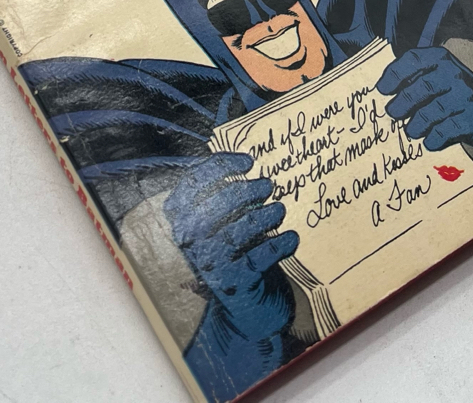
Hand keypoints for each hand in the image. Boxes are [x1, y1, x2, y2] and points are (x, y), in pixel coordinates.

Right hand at [163, 153, 298, 343]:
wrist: (244, 311)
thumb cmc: (236, 254)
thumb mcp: (223, 223)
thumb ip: (228, 197)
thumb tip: (248, 166)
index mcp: (181, 220)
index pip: (193, 182)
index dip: (221, 165)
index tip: (247, 162)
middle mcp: (190, 243)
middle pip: (215, 205)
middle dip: (245, 190)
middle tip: (267, 185)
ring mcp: (211, 265)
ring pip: (237, 231)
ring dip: (263, 216)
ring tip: (279, 210)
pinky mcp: (234, 286)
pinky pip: (258, 258)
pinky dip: (278, 245)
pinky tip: (291, 238)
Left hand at [378, 47, 472, 165]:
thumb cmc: (470, 107)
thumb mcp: (449, 88)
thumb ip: (422, 87)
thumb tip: (388, 98)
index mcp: (446, 62)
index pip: (414, 58)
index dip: (394, 72)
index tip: (381, 89)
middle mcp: (457, 75)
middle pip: (420, 86)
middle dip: (402, 102)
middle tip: (392, 114)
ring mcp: (468, 97)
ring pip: (431, 110)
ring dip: (416, 124)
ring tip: (411, 131)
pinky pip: (446, 130)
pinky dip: (434, 138)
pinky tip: (431, 142)